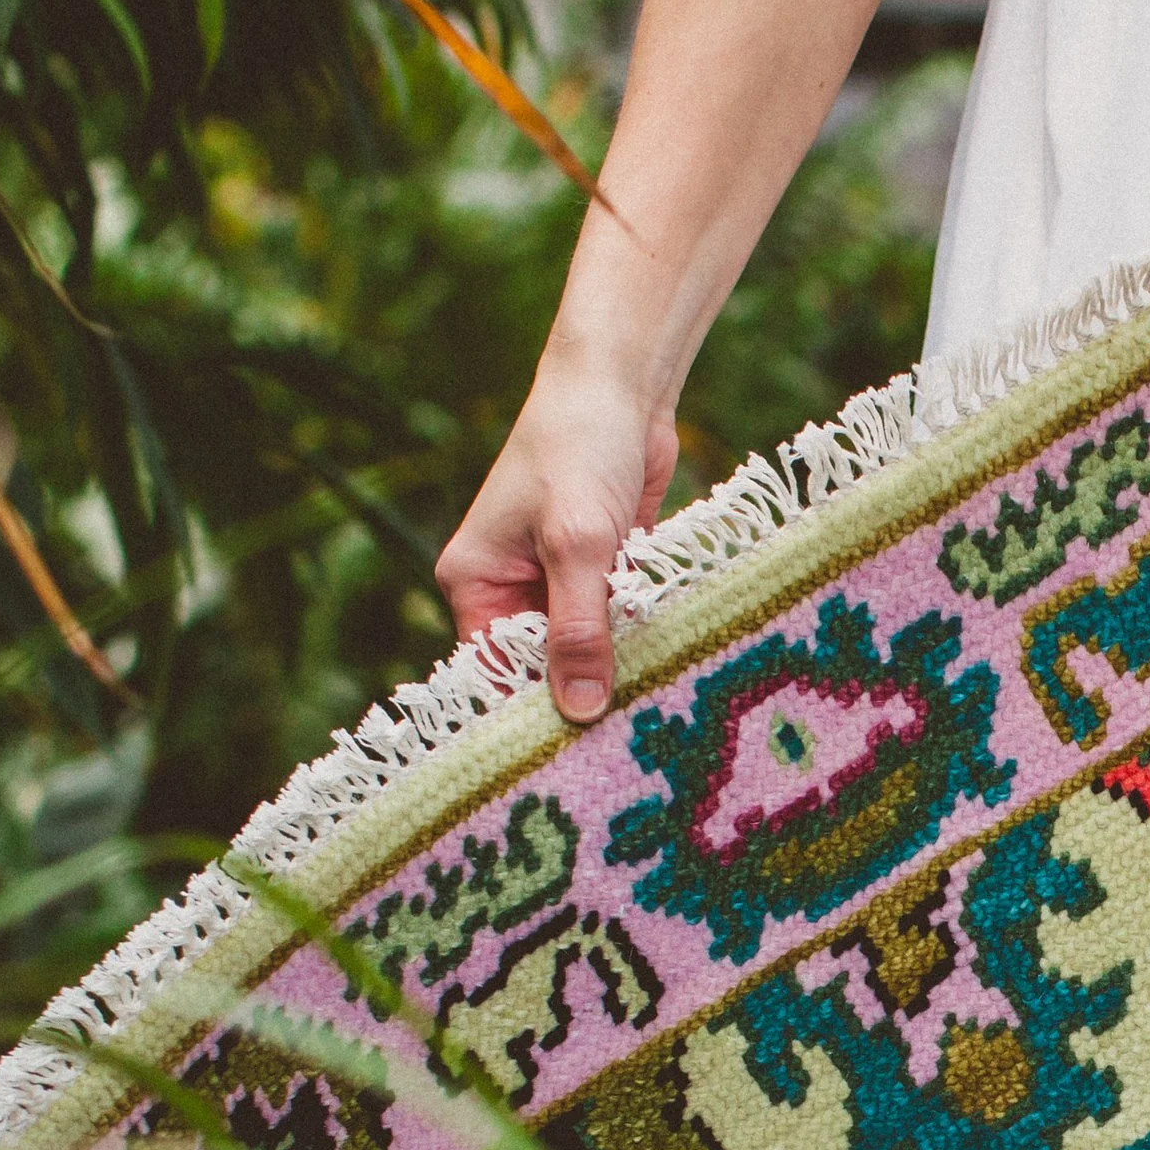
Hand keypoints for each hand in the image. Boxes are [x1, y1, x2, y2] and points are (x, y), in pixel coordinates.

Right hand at [436, 354, 677, 723]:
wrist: (623, 387)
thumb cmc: (581, 448)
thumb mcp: (578, 543)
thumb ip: (579, 628)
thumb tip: (578, 709)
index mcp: (474, 583)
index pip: (492, 675)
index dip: (528, 716)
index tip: (574, 762)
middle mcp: (509, 591)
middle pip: (541, 670)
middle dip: (582, 697)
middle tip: (628, 746)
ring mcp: (558, 586)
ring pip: (587, 653)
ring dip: (619, 669)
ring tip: (658, 714)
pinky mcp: (602, 577)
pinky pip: (619, 627)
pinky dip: (641, 641)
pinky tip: (674, 670)